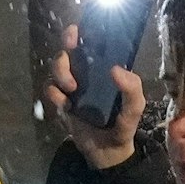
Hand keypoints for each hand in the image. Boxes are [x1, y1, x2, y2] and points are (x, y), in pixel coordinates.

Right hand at [43, 23, 146, 169]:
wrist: (107, 152)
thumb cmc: (123, 124)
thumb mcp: (135, 107)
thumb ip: (132, 88)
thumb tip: (115, 69)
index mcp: (103, 68)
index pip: (90, 43)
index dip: (81, 32)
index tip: (78, 31)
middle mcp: (85, 73)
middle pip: (67, 50)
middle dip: (66, 47)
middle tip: (71, 50)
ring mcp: (71, 87)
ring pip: (56, 67)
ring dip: (60, 72)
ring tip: (72, 89)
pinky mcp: (61, 102)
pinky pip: (49, 89)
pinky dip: (54, 94)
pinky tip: (66, 105)